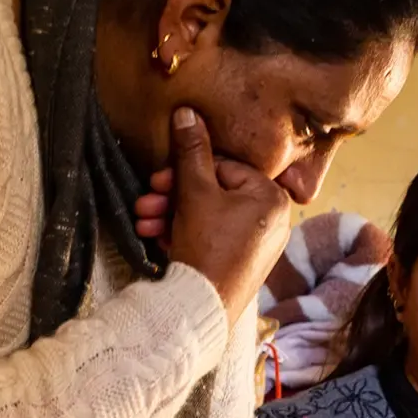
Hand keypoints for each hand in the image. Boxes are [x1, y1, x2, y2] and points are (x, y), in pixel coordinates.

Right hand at [156, 108, 291, 325]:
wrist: (204, 305)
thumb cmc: (207, 245)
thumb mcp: (195, 191)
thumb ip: (191, 151)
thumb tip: (188, 112)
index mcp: (272, 198)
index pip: (224, 167)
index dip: (186, 171)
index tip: (158, 179)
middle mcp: (273, 220)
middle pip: (215, 192)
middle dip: (173, 196)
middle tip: (146, 200)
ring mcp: (259, 244)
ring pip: (209, 216)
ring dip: (171, 215)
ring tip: (144, 222)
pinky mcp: (243, 263)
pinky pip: (213, 237)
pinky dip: (185, 234)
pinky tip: (159, 238)